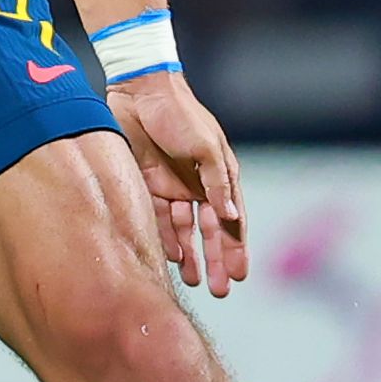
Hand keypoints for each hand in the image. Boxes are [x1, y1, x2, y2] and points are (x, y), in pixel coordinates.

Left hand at [110, 70, 244, 294]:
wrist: (140, 91)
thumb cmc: (180, 114)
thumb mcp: (205, 147)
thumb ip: (216, 183)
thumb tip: (231, 216)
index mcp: (219, 178)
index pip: (232, 221)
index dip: (237, 248)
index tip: (240, 275)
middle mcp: (198, 188)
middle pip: (210, 233)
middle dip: (216, 261)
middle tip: (220, 290)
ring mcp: (172, 188)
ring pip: (185, 232)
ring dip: (191, 256)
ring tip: (195, 282)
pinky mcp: (146, 186)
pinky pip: (158, 220)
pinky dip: (165, 240)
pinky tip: (170, 260)